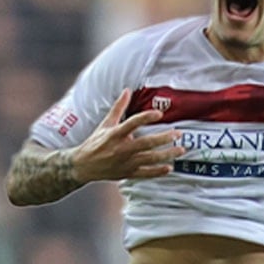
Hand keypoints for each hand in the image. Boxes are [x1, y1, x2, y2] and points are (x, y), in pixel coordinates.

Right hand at [70, 89, 184, 181]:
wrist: (83, 165)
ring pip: (149, 159)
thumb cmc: (95, 143)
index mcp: (115, 134)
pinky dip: (157, 172)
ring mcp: (125, 162)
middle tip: (178, 133)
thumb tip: (126, 90)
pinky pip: (145, 173)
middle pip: (146, 143)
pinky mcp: (126, 173)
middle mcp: (121, 149)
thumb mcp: (105, 124)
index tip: (159, 114)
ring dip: (166, 155)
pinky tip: (169, 168)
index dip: (146, 117)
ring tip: (180, 150)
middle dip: (163, 138)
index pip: (132, 123)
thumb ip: (118, 108)